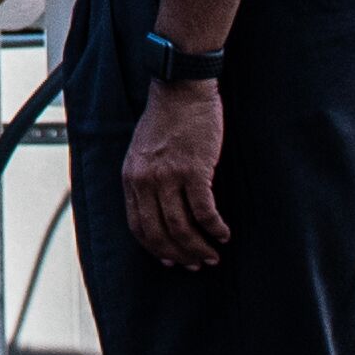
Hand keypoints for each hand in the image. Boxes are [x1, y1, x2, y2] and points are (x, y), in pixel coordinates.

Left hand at [121, 73, 228, 267]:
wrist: (181, 89)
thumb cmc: (167, 119)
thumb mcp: (142, 151)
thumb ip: (145, 180)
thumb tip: (158, 210)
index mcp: (131, 178)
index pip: (138, 226)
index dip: (155, 249)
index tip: (170, 261)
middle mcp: (145, 181)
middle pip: (159, 233)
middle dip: (179, 255)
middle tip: (196, 265)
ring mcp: (168, 176)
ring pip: (181, 227)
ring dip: (198, 248)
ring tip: (212, 256)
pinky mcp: (193, 170)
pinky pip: (204, 211)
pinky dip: (214, 228)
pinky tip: (223, 234)